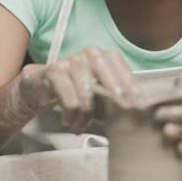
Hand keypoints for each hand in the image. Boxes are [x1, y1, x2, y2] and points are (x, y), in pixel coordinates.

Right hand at [14, 47, 138, 133]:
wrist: (41, 85)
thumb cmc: (75, 90)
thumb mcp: (98, 92)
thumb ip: (116, 96)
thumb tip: (140, 109)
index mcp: (105, 56)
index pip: (125, 74)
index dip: (131, 95)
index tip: (136, 110)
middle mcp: (90, 54)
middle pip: (109, 83)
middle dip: (114, 104)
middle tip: (116, 121)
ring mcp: (72, 60)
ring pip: (88, 94)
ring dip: (85, 116)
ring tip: (81, 126)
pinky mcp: (55, 70)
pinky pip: (70, 100)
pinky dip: (71, 115)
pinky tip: (69, 121)